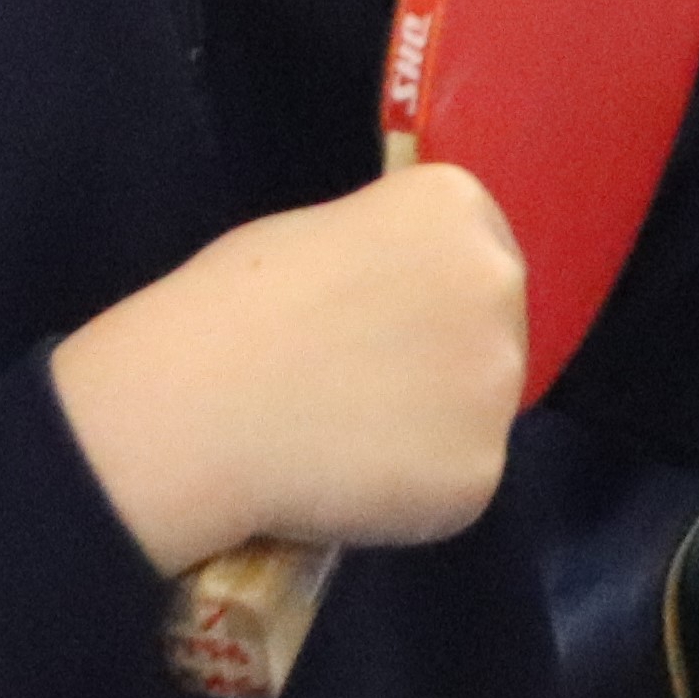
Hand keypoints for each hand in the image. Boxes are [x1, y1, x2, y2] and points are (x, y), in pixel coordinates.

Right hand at [47, 162, 525, 572]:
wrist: (200, 406)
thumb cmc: (232, 303)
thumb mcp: (316, 236)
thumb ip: (384, 258)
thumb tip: (399, 300)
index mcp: (454, 207)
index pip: (479, 240)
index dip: (431, 286)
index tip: (385, 317)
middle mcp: (498, 283)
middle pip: (494, 323)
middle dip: (445, 352)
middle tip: (365, 383)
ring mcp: (499, 381)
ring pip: (481, 408)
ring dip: (432, 424)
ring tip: (346, 437)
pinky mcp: (483, 469)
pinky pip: (458, 480)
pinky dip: (414, 490)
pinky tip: (350, 482)